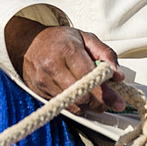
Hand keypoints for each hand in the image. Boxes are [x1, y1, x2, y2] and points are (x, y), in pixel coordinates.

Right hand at [5, 17, 124, 114]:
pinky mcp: (39, 93)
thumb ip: (105, 53)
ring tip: (94, 98)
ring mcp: (44, 82)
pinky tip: (79, 97)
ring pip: (73, 106)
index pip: (89, 78)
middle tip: (108, 101)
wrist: (28, 43)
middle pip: (82, 96)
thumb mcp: (85, 37)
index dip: (106, 93)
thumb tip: (118, 75)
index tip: (118, 101)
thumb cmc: (59, 40)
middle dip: (99, 103)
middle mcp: (54, 67)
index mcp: (67, 50)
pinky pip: (62, 107)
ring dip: (88, 106)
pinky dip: (75, 106)